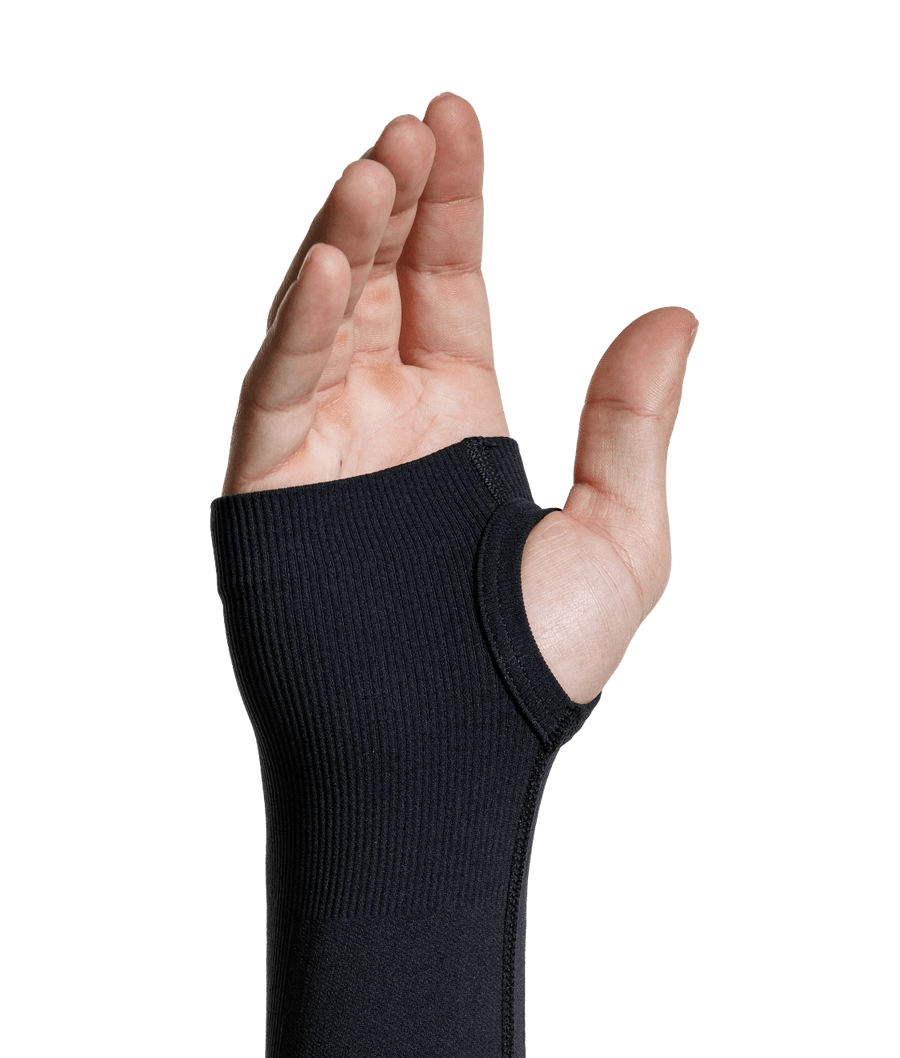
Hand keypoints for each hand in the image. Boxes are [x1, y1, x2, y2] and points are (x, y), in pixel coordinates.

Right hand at [219, 91, 697, 704]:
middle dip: (393, 199)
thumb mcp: (620, 539)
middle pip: (379, 278)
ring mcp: (323, 445)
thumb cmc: (532, 668)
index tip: (456, 118)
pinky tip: (328, 264)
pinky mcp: (270, 485)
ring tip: (377, 166)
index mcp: (460, 418)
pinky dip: (297, 325)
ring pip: (319, 314)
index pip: (450, 282)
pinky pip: (277, 387)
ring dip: (342, 236)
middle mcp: (386, 418)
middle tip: (413, 129)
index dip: (454, 201)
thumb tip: (677, 313)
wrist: (448, 760)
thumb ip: (635, 427)